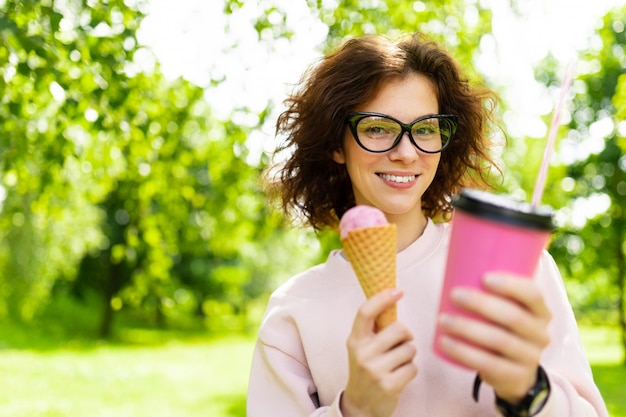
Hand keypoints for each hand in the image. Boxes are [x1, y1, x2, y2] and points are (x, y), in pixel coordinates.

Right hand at [341, 289, 417, 416]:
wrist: (360, 405)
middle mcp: (362, 353)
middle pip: (399, 329)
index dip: (382, 298)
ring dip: (409, 356)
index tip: (398, 291)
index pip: (366, 312)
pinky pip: (413, 368)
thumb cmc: (366, 370)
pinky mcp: (389, 386)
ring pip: (410, 349)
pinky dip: (410, 371)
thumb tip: (392, 298)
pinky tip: (399, 376)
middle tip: (400, 344)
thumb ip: (373, 330)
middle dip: (406, 336)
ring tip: (397, 364)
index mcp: (355, 340)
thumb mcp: (361, 348)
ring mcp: (375, 370)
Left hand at [436, 273, 551, 402]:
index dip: (510, 285)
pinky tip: (445, 342)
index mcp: (541, 312)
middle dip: (481, 304)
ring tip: (442, 319)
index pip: (533, 294)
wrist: (516, 373)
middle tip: (454, 294)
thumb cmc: (502, 328)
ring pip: (498, 341)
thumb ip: (492, 287)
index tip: (483, 277)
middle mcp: (541, 334)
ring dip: (466, 328)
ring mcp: (530, 357)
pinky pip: (488, 365)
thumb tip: (459, 243)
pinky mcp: (514, 376)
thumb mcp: (507, 308)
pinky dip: (463, 353)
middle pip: (513, 317)